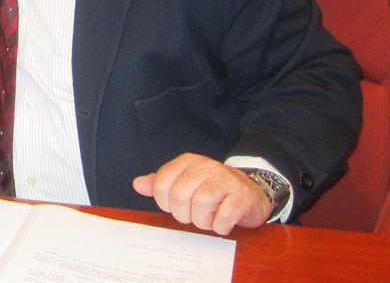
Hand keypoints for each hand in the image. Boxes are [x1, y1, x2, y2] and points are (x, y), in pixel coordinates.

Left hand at [132, 153, 272, 234]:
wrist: (251, 191)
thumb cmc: (213, 189)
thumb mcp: (185, 182)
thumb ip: (161, 183)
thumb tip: (138, 184)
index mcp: (188, 162)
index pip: (161, 183)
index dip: (164, 202)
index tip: (175, 206)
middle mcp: (206, 167)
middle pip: (179, 195)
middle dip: (183, 214)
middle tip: (192, 215)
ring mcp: (225, 180)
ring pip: (200, 205)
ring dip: (202, 221)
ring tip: (208, 219)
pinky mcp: (241, 197)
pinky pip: (223, 217)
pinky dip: (219, 226)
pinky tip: (222, 223)